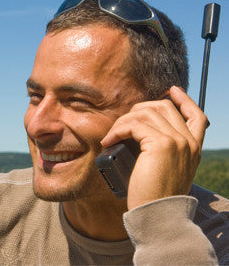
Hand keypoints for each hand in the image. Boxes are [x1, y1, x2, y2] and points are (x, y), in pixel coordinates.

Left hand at [100, 86, 208, 209]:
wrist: (157, 215)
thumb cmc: (154, 194)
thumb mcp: (166, 167)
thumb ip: (164, 148)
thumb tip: (142, 128)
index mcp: (194, 148)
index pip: (197, 116)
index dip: (185, 99)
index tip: (172, 90)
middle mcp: (189, 142)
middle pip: (163, 107)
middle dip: (138, 110)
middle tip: (121, 125)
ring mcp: (178, 141)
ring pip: (145, 113)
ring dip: (122, 122)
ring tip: (112, 136)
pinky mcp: (162, 144)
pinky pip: (133, 124)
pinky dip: (117, 130)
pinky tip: (109, 141)